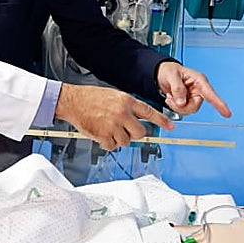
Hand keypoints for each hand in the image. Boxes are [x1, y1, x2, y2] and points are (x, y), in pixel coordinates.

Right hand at [54, 84, 172, 151]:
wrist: (73, 100)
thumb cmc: (90, 97)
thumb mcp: (114, 96)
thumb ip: (127, 107)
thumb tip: (137, 120)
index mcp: (126, 101)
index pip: (149, 112)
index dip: (161, 120)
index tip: (170, 126)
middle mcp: (122, 113)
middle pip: (140, 132)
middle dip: (134, 134)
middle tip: (125, 131)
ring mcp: (113, 125)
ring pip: (126, 141)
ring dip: (119, 139)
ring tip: (109, 130)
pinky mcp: (103, 135)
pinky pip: (112, 146)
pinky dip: (108, 144)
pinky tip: (102, 135)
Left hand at [156, 61, 231, 117]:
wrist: (162, 74)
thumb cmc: (169, 70)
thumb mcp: (171, 76)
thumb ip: (177, 88)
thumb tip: (182, 102)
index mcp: (199, 81)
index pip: (211, 94)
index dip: (219, 104)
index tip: (227, 113)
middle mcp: (199, 90)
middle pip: (195, 106)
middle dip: (182, 106)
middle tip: (171, 98)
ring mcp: (194, 96)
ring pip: (189, 110)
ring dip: (177, 107)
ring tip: (170, 96)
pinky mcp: (188, 102)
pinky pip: (184, 111)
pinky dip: (175, 107)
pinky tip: (171, 99)